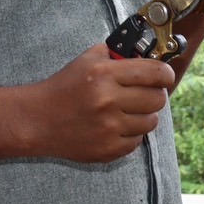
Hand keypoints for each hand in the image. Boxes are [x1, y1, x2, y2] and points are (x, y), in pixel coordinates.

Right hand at [35, 43, 174, 162]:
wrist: (37, 120)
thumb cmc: (65, 87)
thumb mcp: (88, 60)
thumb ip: (119, 54)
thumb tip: (150, 55)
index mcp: (104, 75)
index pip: (155, 73)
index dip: (166, 74)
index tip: (165, 76)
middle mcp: (108, 101)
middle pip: (158, 99)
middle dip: (155, 94)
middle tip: (144, 93)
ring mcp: (109, 128)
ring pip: (151, 121)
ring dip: (144, 115)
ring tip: (128, 110)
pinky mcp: (108, 150)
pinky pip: (137, 140)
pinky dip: (131, 133)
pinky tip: (117, 125)